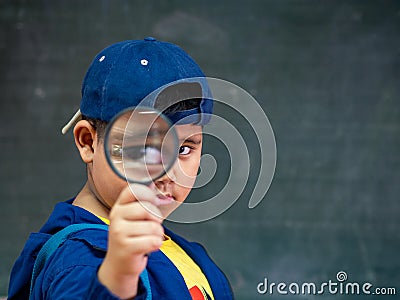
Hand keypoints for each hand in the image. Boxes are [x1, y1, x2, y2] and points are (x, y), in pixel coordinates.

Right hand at [98, 184, 163, 298]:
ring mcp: (119, 232)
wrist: (119, 264)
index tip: (154, 202)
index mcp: (119, 206)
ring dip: (158, 234)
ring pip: (153, 226)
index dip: (148, 194)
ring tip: (149, 238)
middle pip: (146, 208)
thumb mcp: (132, 218)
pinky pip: (153, 241)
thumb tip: (161, 193)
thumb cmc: (130, 239)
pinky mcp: (126, 248)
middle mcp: (116, 217)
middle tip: (153, 226)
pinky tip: (148, 246)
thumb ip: (144, 205)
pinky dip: (156, 244)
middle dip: (156, 219)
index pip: (133, 190)